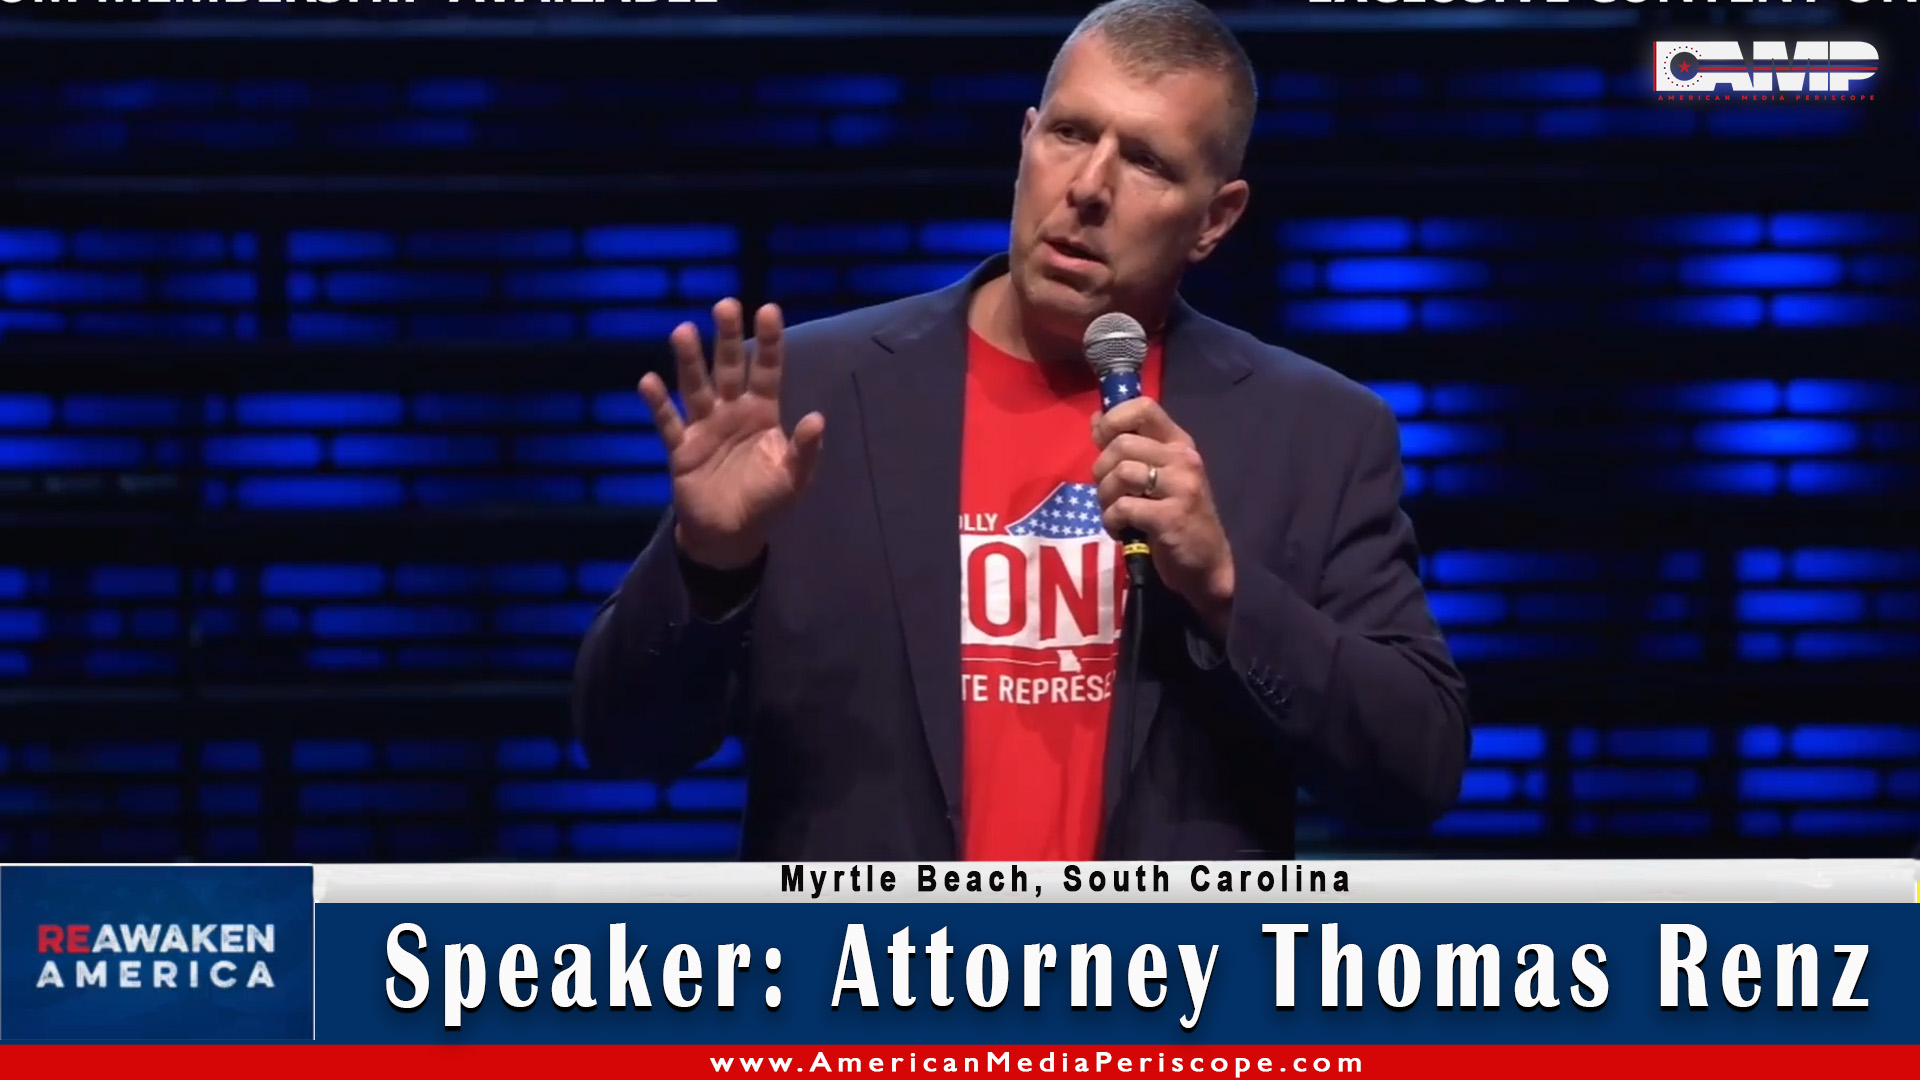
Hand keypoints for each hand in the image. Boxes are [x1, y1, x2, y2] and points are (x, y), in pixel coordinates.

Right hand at [638, 299, 824, 570]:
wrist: (730, 535)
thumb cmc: (767, 502)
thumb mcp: (793, 479)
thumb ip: (805, 449)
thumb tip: (817, 418)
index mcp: (763, 413)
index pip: (767, 371)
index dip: (769, 342)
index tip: (768, 309)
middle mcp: (731, 411)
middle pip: (728, 367)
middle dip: (727, 337)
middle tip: (725, 304)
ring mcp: (704, 427)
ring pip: (695, 387)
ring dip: (689, 361)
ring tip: (682, 331)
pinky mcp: (680, 448)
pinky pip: (667, 422)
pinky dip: (657, 403)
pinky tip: (648, 381)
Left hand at [1092, 398, 1233, 634]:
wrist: (1206, 564)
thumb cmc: (1177, 516)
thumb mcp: (1160, 475)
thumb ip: (1132, 447)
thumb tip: (1096, 420)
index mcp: (1179, 443)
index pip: (1143, 407)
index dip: (1113, 420)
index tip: (1102, 442)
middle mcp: (1184, 459)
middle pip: (1122, 444)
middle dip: (1101, 470)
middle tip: (1107, 492)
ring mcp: (1181, 488)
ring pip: (1121, 473)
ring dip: (1104, 497)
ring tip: (1113, 512)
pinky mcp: (1171, 518)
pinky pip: (1124, 507)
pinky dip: (1112, 521)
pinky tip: (1121, 531)